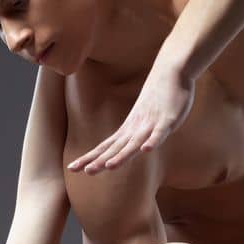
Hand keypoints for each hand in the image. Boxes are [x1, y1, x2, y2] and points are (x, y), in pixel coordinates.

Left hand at [66, 58, 194, 173]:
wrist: (171, 71)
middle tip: (85, 171)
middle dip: (101, 160)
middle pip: (115, 148)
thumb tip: (122, 148)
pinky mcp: (167, 119)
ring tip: (110, 167)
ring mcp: (150, 124)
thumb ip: (133, 135)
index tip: (72, 168)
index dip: (90, 158)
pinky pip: (159, 132)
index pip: (105, 147)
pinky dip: (153, 141)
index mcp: (127, 130)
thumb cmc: (156, 98)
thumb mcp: (141, 120)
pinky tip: (146, 150)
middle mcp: (135, 128)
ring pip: (134, 143)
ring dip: (122, 155)